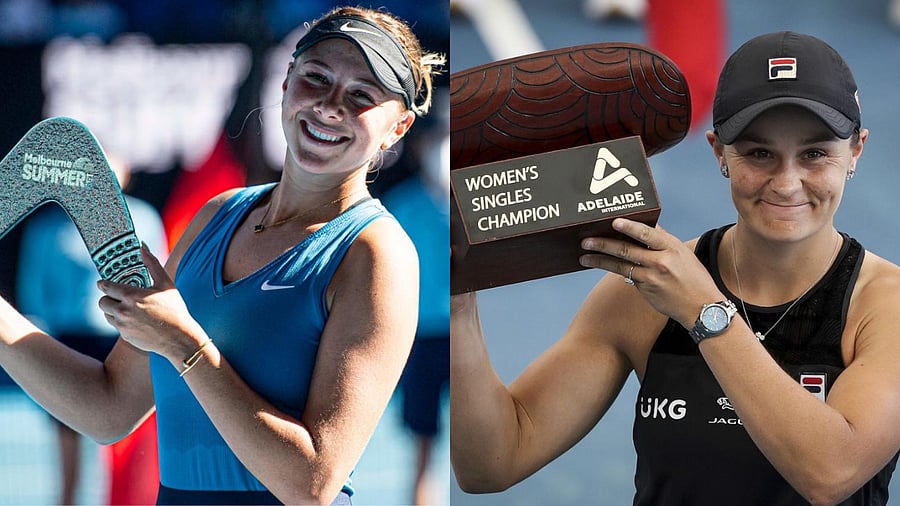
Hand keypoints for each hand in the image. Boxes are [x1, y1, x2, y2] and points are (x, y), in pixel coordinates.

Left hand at [97, 244, 206, 360]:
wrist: (179, 338)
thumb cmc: (175, 310)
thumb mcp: (165, 284)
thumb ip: (152, 264)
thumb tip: (143, 247)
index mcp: (131, 296)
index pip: (106, 287)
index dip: (103, 284)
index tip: (103, 283)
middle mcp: (123, 311)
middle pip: (102, 302)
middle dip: (107, 297)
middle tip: (117, 296)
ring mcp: (123, 325)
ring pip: (107, 315)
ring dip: (113, 310)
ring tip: (126, 308)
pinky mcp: (126, 337)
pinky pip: (117, 326)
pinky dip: (122, 322)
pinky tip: (136, 320)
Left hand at [578, 218, 720, 327]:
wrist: (702, 307)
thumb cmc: (694, 278)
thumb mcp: (683, 254)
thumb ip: (663, 242)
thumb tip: (644, 228)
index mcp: (672, 247)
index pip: (648, 233)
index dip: (630, 227)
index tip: (614, 221)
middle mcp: (661, 261)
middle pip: (626, 249)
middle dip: (603, 244)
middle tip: (585, 240)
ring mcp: (651, 277)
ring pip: (620, 266)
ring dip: (599, 260)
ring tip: (584, 257)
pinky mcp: (645, 290)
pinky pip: (627, 277)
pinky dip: (614, 270)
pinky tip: (603, 266)